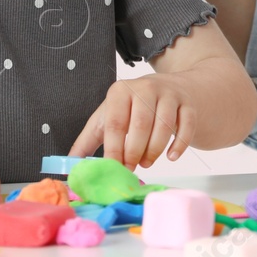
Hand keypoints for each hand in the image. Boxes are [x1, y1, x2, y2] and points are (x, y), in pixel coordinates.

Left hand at [69, 75, 196, 170]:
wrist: (170, 88)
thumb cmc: (133, 107)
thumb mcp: (107, 117)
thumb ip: (87, 141)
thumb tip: (69, 167)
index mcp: (120, 91)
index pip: (116, 123)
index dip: (115, 149)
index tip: (114, 168)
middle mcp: (146, 88)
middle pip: (141, 125)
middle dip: (135, 152)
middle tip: (132, 168)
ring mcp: (169, 94)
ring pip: (164, 127)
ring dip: (155, 151)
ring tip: (147, 162)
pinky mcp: (188, 104)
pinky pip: (186, 126)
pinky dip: (180, 145)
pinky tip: (171, 156)